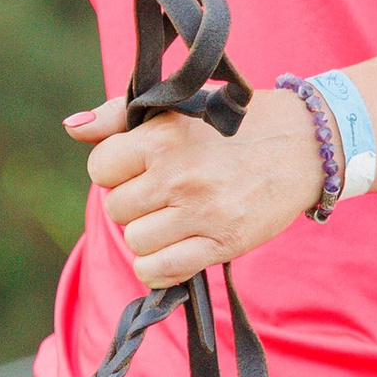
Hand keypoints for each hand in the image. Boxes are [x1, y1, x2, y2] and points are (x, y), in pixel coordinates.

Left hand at [67, 83, 324, 286]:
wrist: (305, 143)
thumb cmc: (237, 122)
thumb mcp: (179, 106)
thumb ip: (119, 115)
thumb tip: (71, 129)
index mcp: (164, 136)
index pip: (101, 168)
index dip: (116, 170)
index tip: (139, 167)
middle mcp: (178, 175)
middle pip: (116, 209)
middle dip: (133, 203)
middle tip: (161, 193)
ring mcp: (201, 212)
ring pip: (135, 242)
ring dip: (148, 235)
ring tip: (172, 218)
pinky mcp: (223, 242)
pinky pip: (161, 270)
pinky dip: (157, 268)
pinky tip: (172, 250)